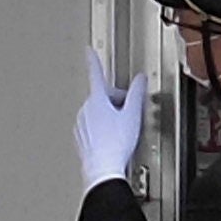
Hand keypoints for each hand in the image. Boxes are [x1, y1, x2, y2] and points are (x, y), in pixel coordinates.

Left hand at [72, 50, 146, 190]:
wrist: (103, 170)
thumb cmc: (116, 144)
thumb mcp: (133, 115)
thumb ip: (136, 93)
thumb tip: (140, 79)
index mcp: (96, 100)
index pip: (95, 74)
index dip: (93, 60)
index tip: (88, 50)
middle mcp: (85, 110)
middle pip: (102, 97)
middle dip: (116, 102)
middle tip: (129, 115)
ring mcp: (80, 124)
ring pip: (97, 113)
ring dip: (110, 117)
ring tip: (122, 133)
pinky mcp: (80, 137)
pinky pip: (93, 127)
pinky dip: (103, 130)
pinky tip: (113, 140)